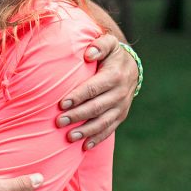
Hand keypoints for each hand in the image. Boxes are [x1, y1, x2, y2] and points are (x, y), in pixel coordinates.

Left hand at [56, 34, 137, 148]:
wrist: (131, 67)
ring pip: (103, 122)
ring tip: (69, 137)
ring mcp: (121, 107)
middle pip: (96, 107)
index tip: (62, 103)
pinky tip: (84, 146)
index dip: (78, 96)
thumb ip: (99, 45)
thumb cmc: (112, 55)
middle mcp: (120, 93)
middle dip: (77, 116)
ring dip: (86, 131)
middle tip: (59, 122)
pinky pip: (110, 129)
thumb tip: (88, 54)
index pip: (94, 88)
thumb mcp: (109, 44)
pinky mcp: (121, 116)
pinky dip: (97, 138)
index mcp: (114, 76)